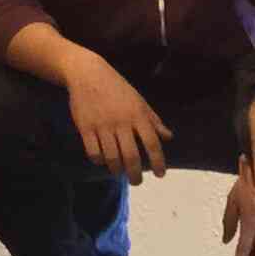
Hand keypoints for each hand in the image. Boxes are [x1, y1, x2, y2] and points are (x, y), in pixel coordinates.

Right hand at [55, 48, 170, 180]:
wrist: (88, 74)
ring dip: (117, 170)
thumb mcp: (139, 101)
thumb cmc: (117, 88)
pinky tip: (102, 160)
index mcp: (137, 115)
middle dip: (135, 174)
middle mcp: (121, 122)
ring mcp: (102, 126)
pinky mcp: (85, 127)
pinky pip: (93, 152)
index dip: (158, 161)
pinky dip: (99, 160)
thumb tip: (168, 137)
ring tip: (119, 172)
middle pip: (131, 155)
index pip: (152, 143)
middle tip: (136, 181)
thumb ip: (153, 120)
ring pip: (112, 157)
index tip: (160, 174)